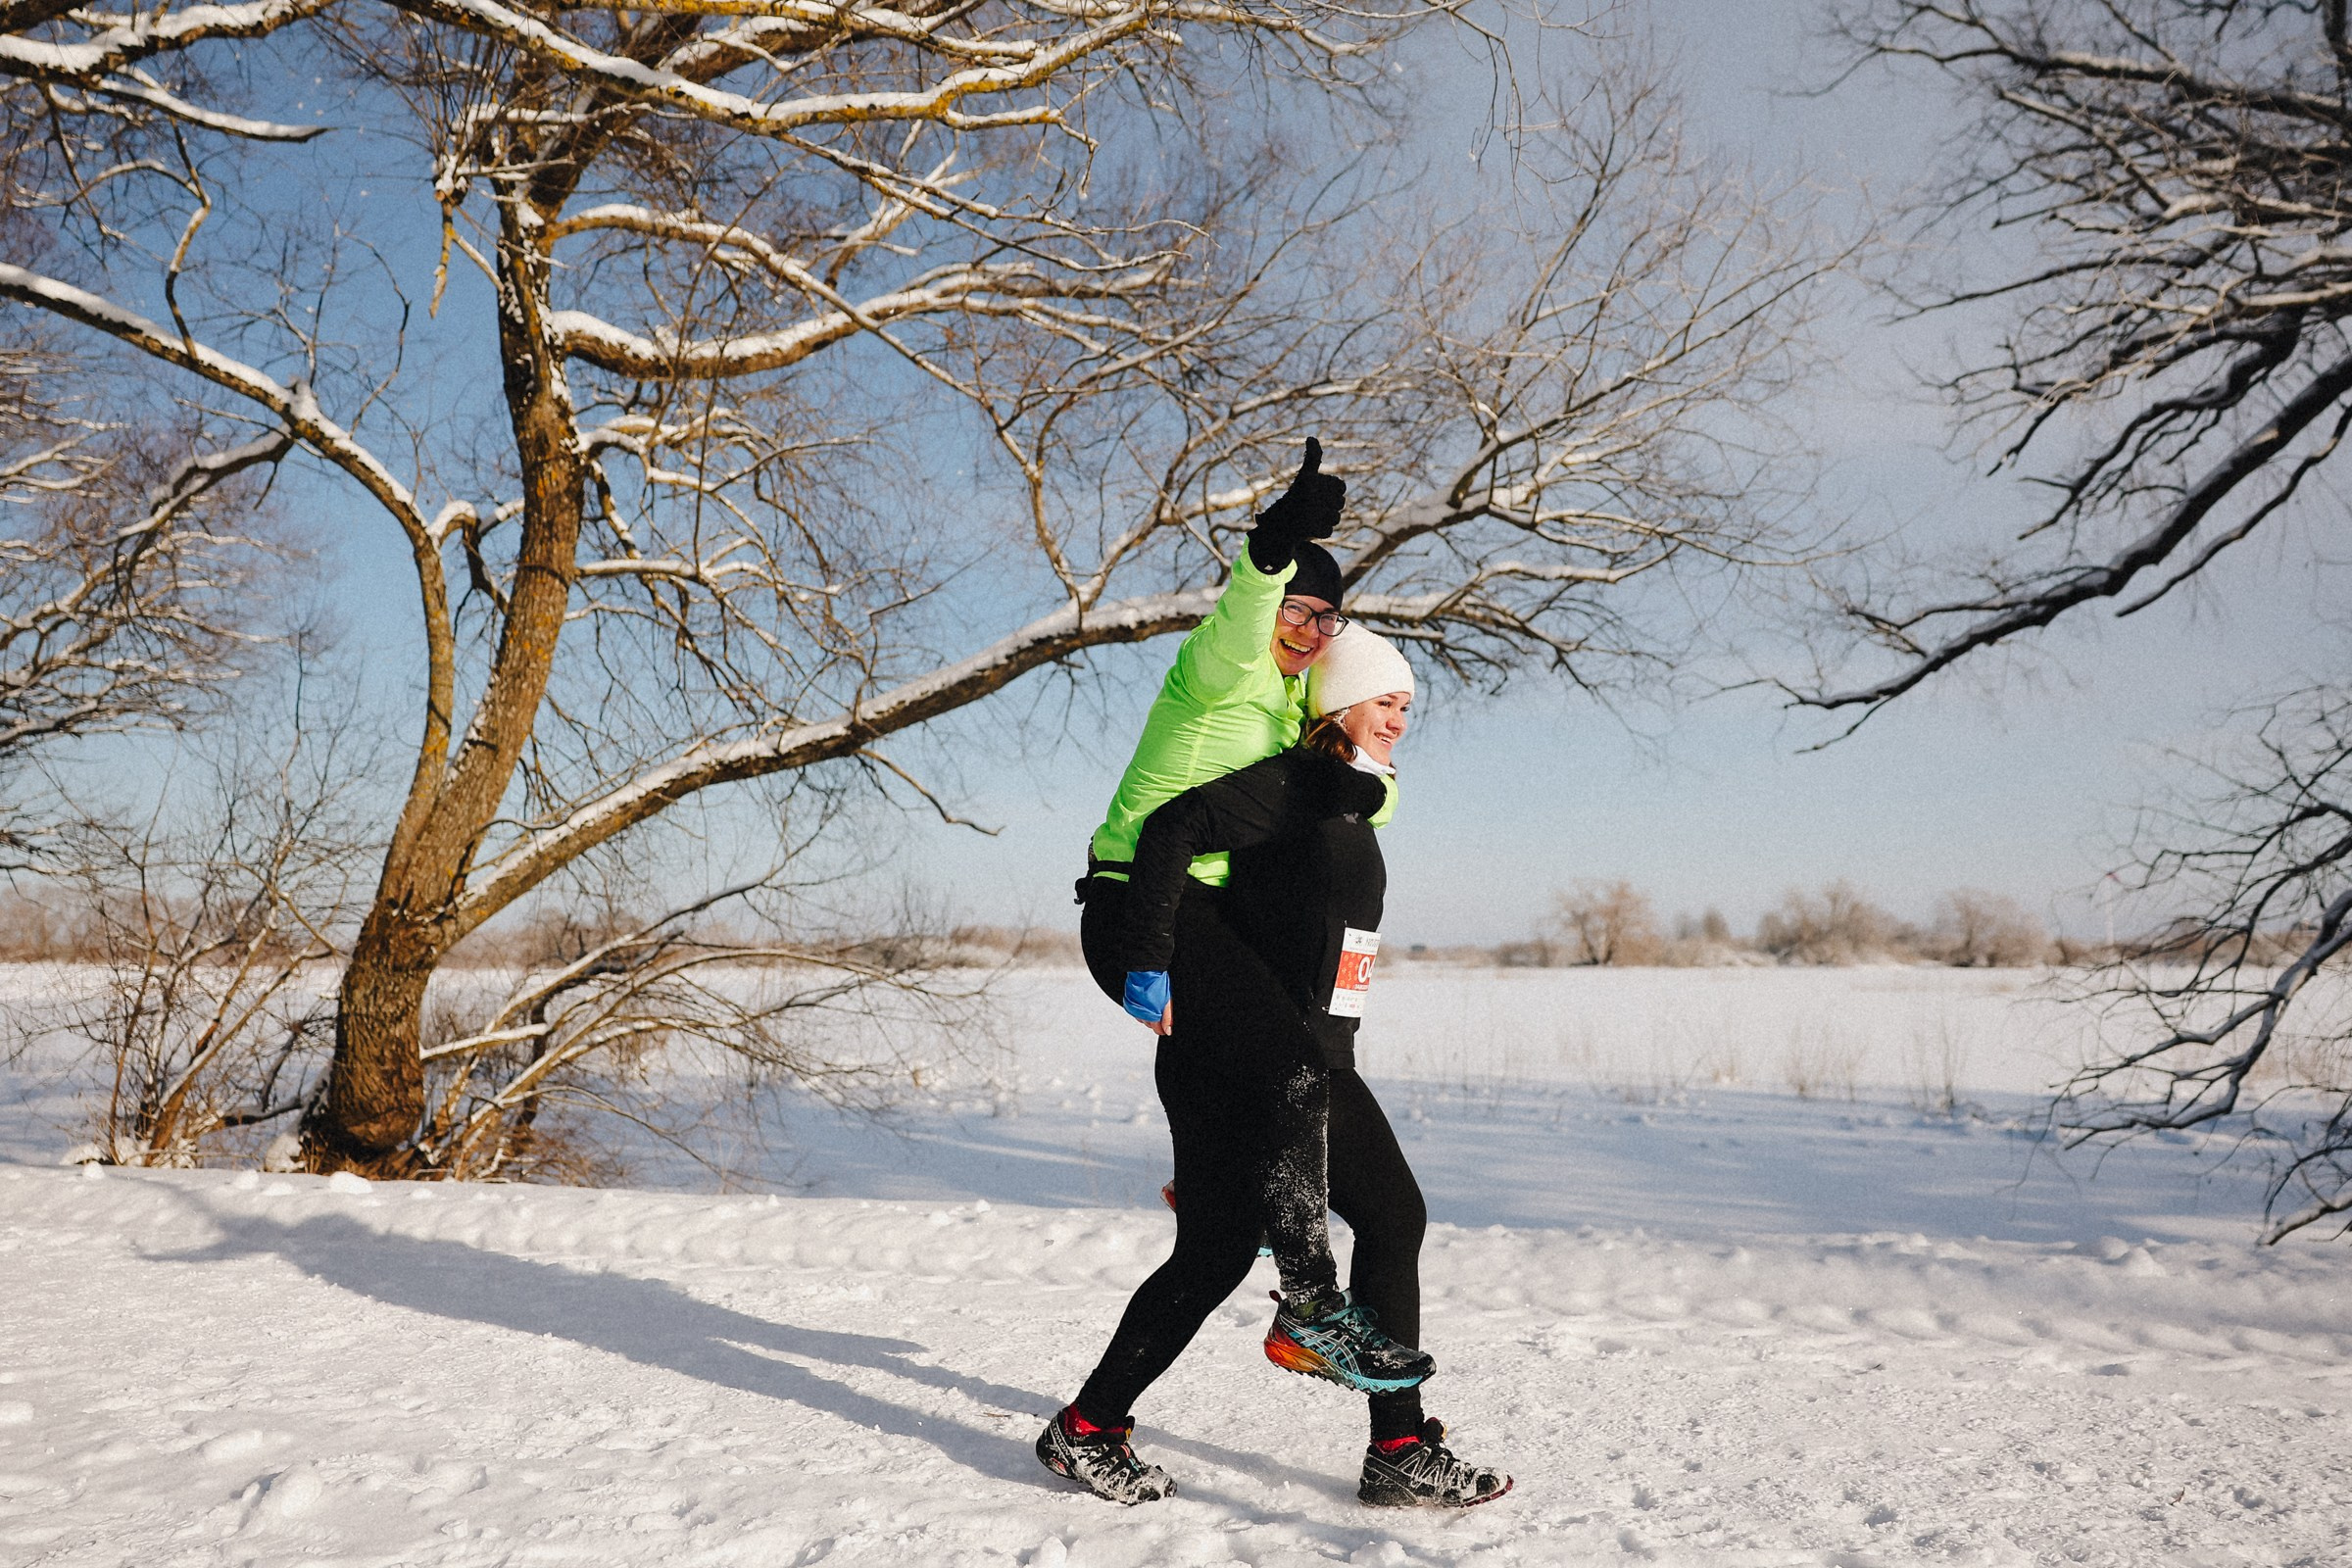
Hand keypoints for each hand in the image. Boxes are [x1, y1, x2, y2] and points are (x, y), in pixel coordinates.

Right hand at [1123, 970, 1172, 1034]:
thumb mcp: (1167, 1001)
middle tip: (1161, 1009)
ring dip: (1148, 1015)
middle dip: (1156, 1020)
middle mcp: (1141, 1013)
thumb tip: (1168, 1030)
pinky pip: (1136, 1013)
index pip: (1157, 1029)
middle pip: (1150, 1025)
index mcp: (1151, 1014)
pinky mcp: (1129, 1005)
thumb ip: (1168, 1017)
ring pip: (1143, 1019)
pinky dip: (1141, 1011)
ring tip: (1153, 1004)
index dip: (1163, 1028)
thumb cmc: (1157, 983)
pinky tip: (1145, 1003)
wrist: (1144, 971)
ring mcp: (1134, 1009)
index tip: (1166, 1026)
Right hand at [1248, 438, 1344, 569]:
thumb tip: (1311, 438)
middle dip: (1330, 506)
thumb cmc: (1295, 497)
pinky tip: (1308, 527)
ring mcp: (1309, 514)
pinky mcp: (1309, 531)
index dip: (1333, 490)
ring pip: (1335, 517)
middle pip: (1340, 503)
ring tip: (1311, 517)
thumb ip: (1313, 457)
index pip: (1340, 486)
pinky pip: (1328, 530)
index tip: (1318, 492)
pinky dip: (1321, 530)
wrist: (1276, 526)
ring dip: (1326, 518)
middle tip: (1313, 506)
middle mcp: (1309, 495)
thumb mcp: (1305, 475)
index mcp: (1308, 480)